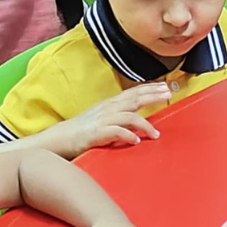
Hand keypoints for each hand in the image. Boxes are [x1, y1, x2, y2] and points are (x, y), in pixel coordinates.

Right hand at [47, 83, 169, 157]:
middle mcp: (107, 109)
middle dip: (152, 95)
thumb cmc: (82, 132)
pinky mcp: (96, 134)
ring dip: (144, 124)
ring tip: (156, 134)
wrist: (59, 140)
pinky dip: (127, 135)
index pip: (133, 92)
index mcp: (110, 105)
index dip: (149, 88)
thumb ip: (119, 117)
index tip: (165, 86)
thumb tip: (138, 120)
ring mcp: (102, 120)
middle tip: (168, 93)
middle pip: (134, 99)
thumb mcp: (103, 119)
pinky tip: (136, 140)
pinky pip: (115, 132)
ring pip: (128, 116)